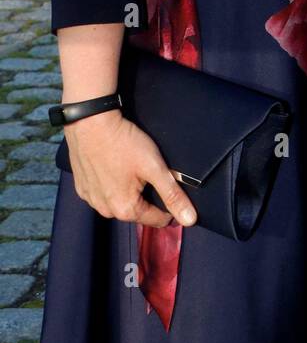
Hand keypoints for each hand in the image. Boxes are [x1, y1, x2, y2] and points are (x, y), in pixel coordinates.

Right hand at [62, 109, 197, 228]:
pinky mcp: (82, 187)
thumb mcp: (154, 167)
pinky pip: (103, 193)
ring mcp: (91, 199)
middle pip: (137, 211)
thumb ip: (172, 194)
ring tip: (134, 170)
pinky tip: (116, 168)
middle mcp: (105, 210)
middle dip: (148, 197)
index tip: (174, 192)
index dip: (170, 208)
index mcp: (125, 209)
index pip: (157, 219)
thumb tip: (189, 219)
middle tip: (152, 174)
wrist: (90, 123)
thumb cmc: (123, 143)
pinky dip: (112, 185)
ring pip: (119, 202)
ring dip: (129, 192)